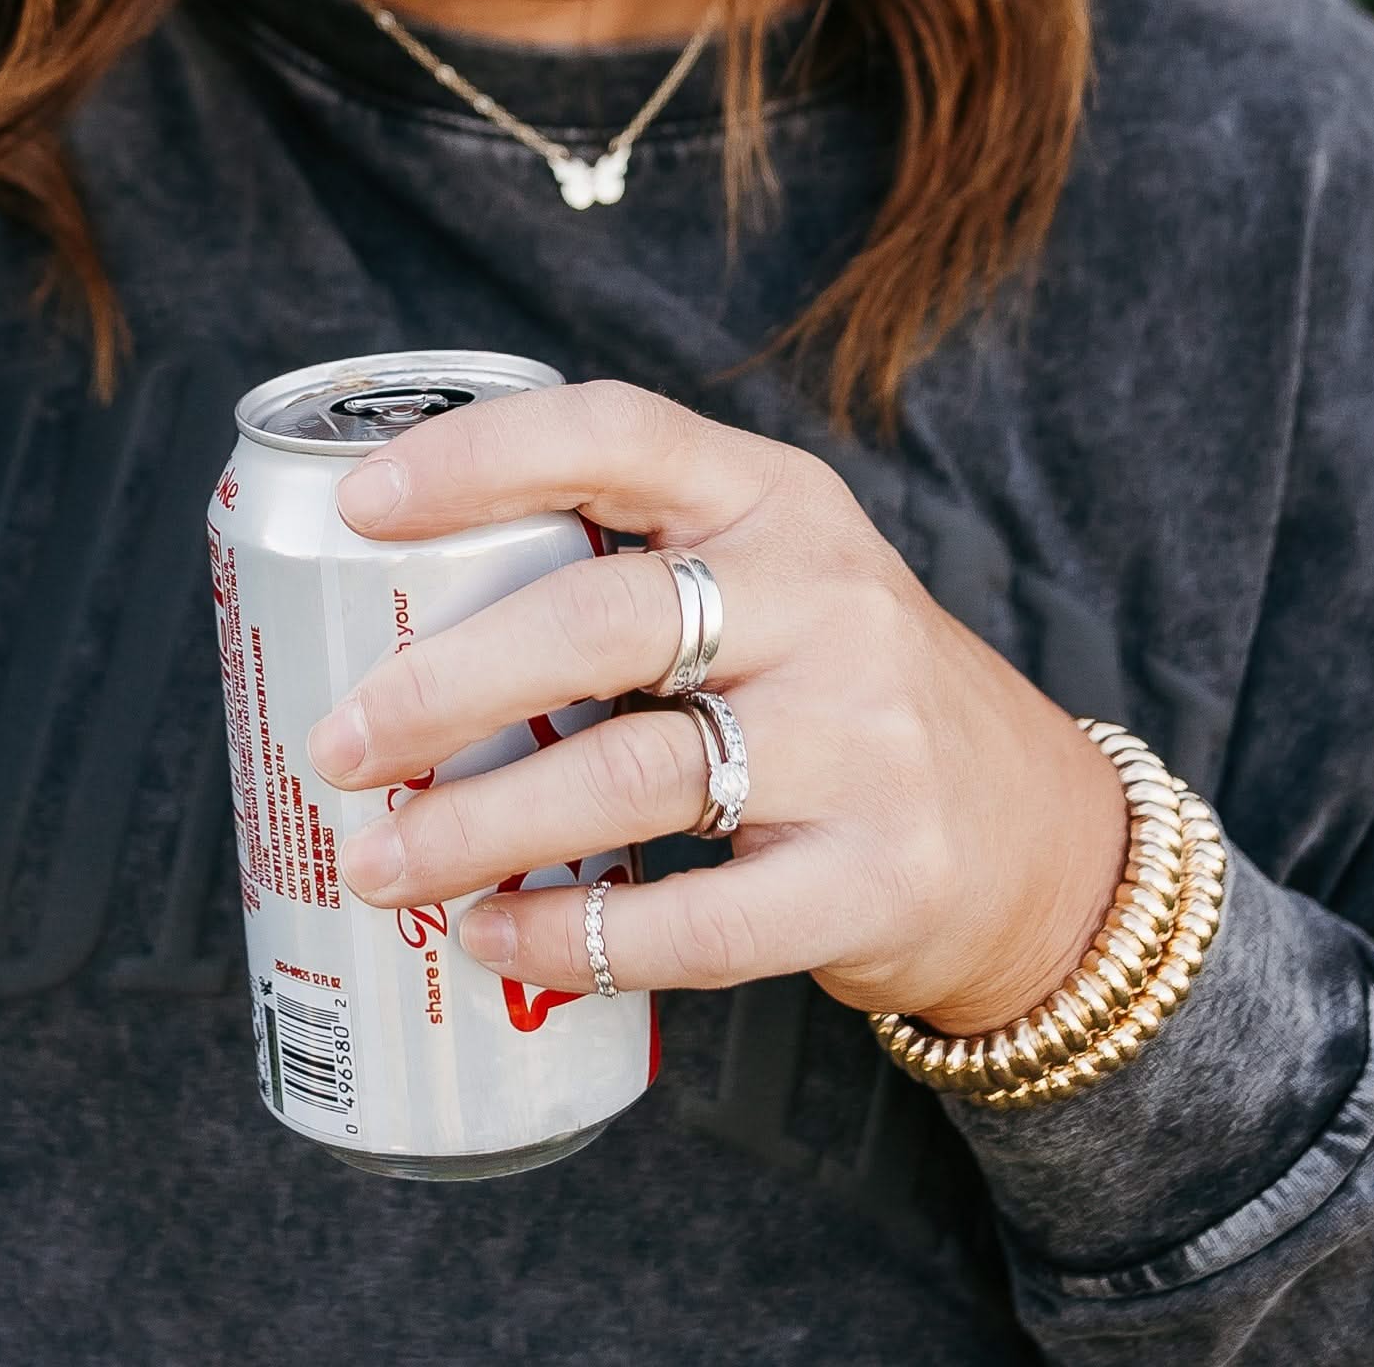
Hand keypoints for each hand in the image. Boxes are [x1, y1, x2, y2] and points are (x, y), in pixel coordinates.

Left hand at [304, 382, 1127, 1033]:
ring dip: (481, 827)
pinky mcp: (879, 877)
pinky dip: (574, 937)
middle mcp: (826, 597)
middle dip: (446, 683)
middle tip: (336, 741)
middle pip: (603, 621)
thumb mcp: (767, 577)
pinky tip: (492, 938)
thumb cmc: (837, 689)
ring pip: (635, 774)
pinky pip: (699, 920)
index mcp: (774, 496)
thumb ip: (625, 568)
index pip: (617, 434)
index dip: (479, 458)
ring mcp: (863, 739)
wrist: (1037, 837)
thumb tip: (384, 612)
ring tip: (375, 862)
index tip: (357, 505)